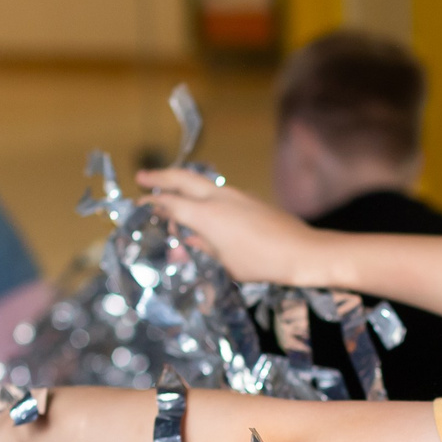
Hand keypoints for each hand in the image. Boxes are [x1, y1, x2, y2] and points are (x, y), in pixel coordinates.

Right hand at [138, 169, 326, 285]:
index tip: (138, 204)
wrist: (303, 252)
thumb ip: (201, 250)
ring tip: (171, 195)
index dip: (150, 203)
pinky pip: (218, 193)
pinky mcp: (250, 200)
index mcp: (206, 214)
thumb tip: (186, 245)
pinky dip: (203, 196)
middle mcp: (219, 197)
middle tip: (142, 177)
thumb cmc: (262, 263)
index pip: (169, 203)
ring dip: (183, 185)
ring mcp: (237, 195)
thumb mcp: (225, 264)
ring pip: (202, 183)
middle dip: (160, 176)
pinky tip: (203, 211)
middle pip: (182, 178)